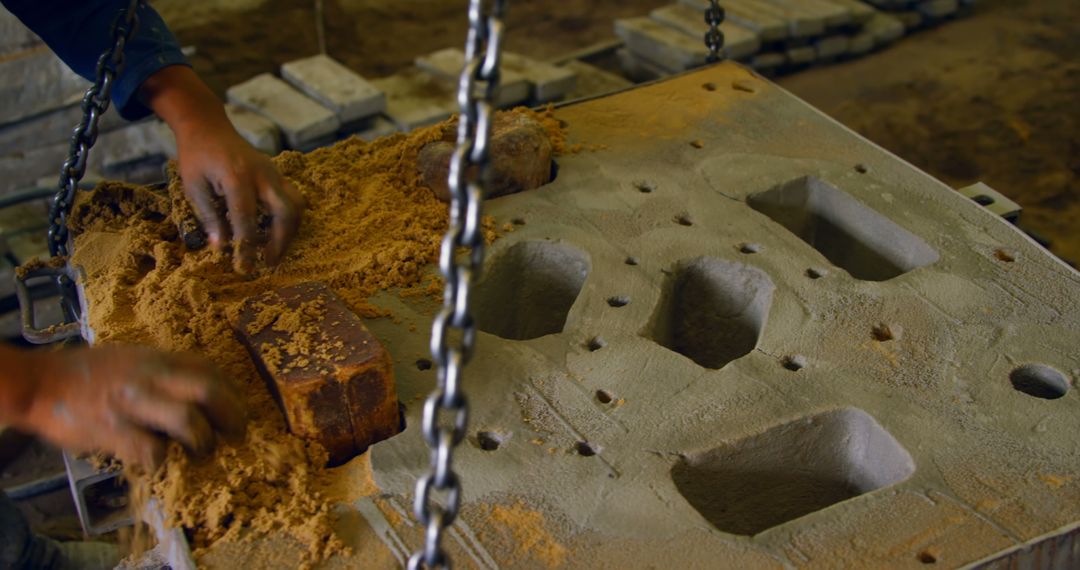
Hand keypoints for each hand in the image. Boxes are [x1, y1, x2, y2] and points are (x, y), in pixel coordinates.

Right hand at [18, 346, 246, 468]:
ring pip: (188, 421)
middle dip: (233, 416)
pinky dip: (162, 463)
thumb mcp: (132, 360)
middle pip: (210, 391)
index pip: (210, 369)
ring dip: (202, 442)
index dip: (232, 392)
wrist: (39, 383)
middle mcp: (151, 378)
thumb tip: (197, 398)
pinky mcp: (114, 431)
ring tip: (201, 453)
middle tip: (237, 435)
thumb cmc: (86, 374)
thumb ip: (163, 374)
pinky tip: (158, 465)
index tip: (238, 410)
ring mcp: (134, 404)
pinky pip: (152, 451)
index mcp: (158, 360)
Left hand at [175, 124, 303, 272]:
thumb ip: (209, 217)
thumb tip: (220, 247)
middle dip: (281, 241)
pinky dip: (289, 218)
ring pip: (296, 205)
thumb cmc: (197, 157)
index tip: (244, 268)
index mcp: (237, 178)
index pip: (247, 220)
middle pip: (285, 212)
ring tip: (276, 250)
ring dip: (290, 231)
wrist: (209, 127)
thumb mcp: (194, 187)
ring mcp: (274, 173)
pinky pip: (293, 198)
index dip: (246, 247)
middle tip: (269, 261)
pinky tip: (277, 231)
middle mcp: (263, 175)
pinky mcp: (278, 174)